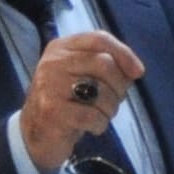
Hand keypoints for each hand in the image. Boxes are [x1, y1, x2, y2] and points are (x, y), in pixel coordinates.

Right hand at [18, 28, 144, 173]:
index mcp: (61, 48)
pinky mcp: (52, 111)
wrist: (34, 134)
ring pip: (102, 92)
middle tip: (114, 101)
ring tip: (100, 114)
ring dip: (110, 109)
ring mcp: (50, 86)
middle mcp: (53, 62)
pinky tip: (92, 127)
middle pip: (104, 64)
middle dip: (119, 86)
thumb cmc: (66, 101)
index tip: (138, 72)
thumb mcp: (81, 75)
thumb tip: (135, 70)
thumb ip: (106, 66)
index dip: (124, 53)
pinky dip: (100, 124)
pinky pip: (92, 116)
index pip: (99, 39)